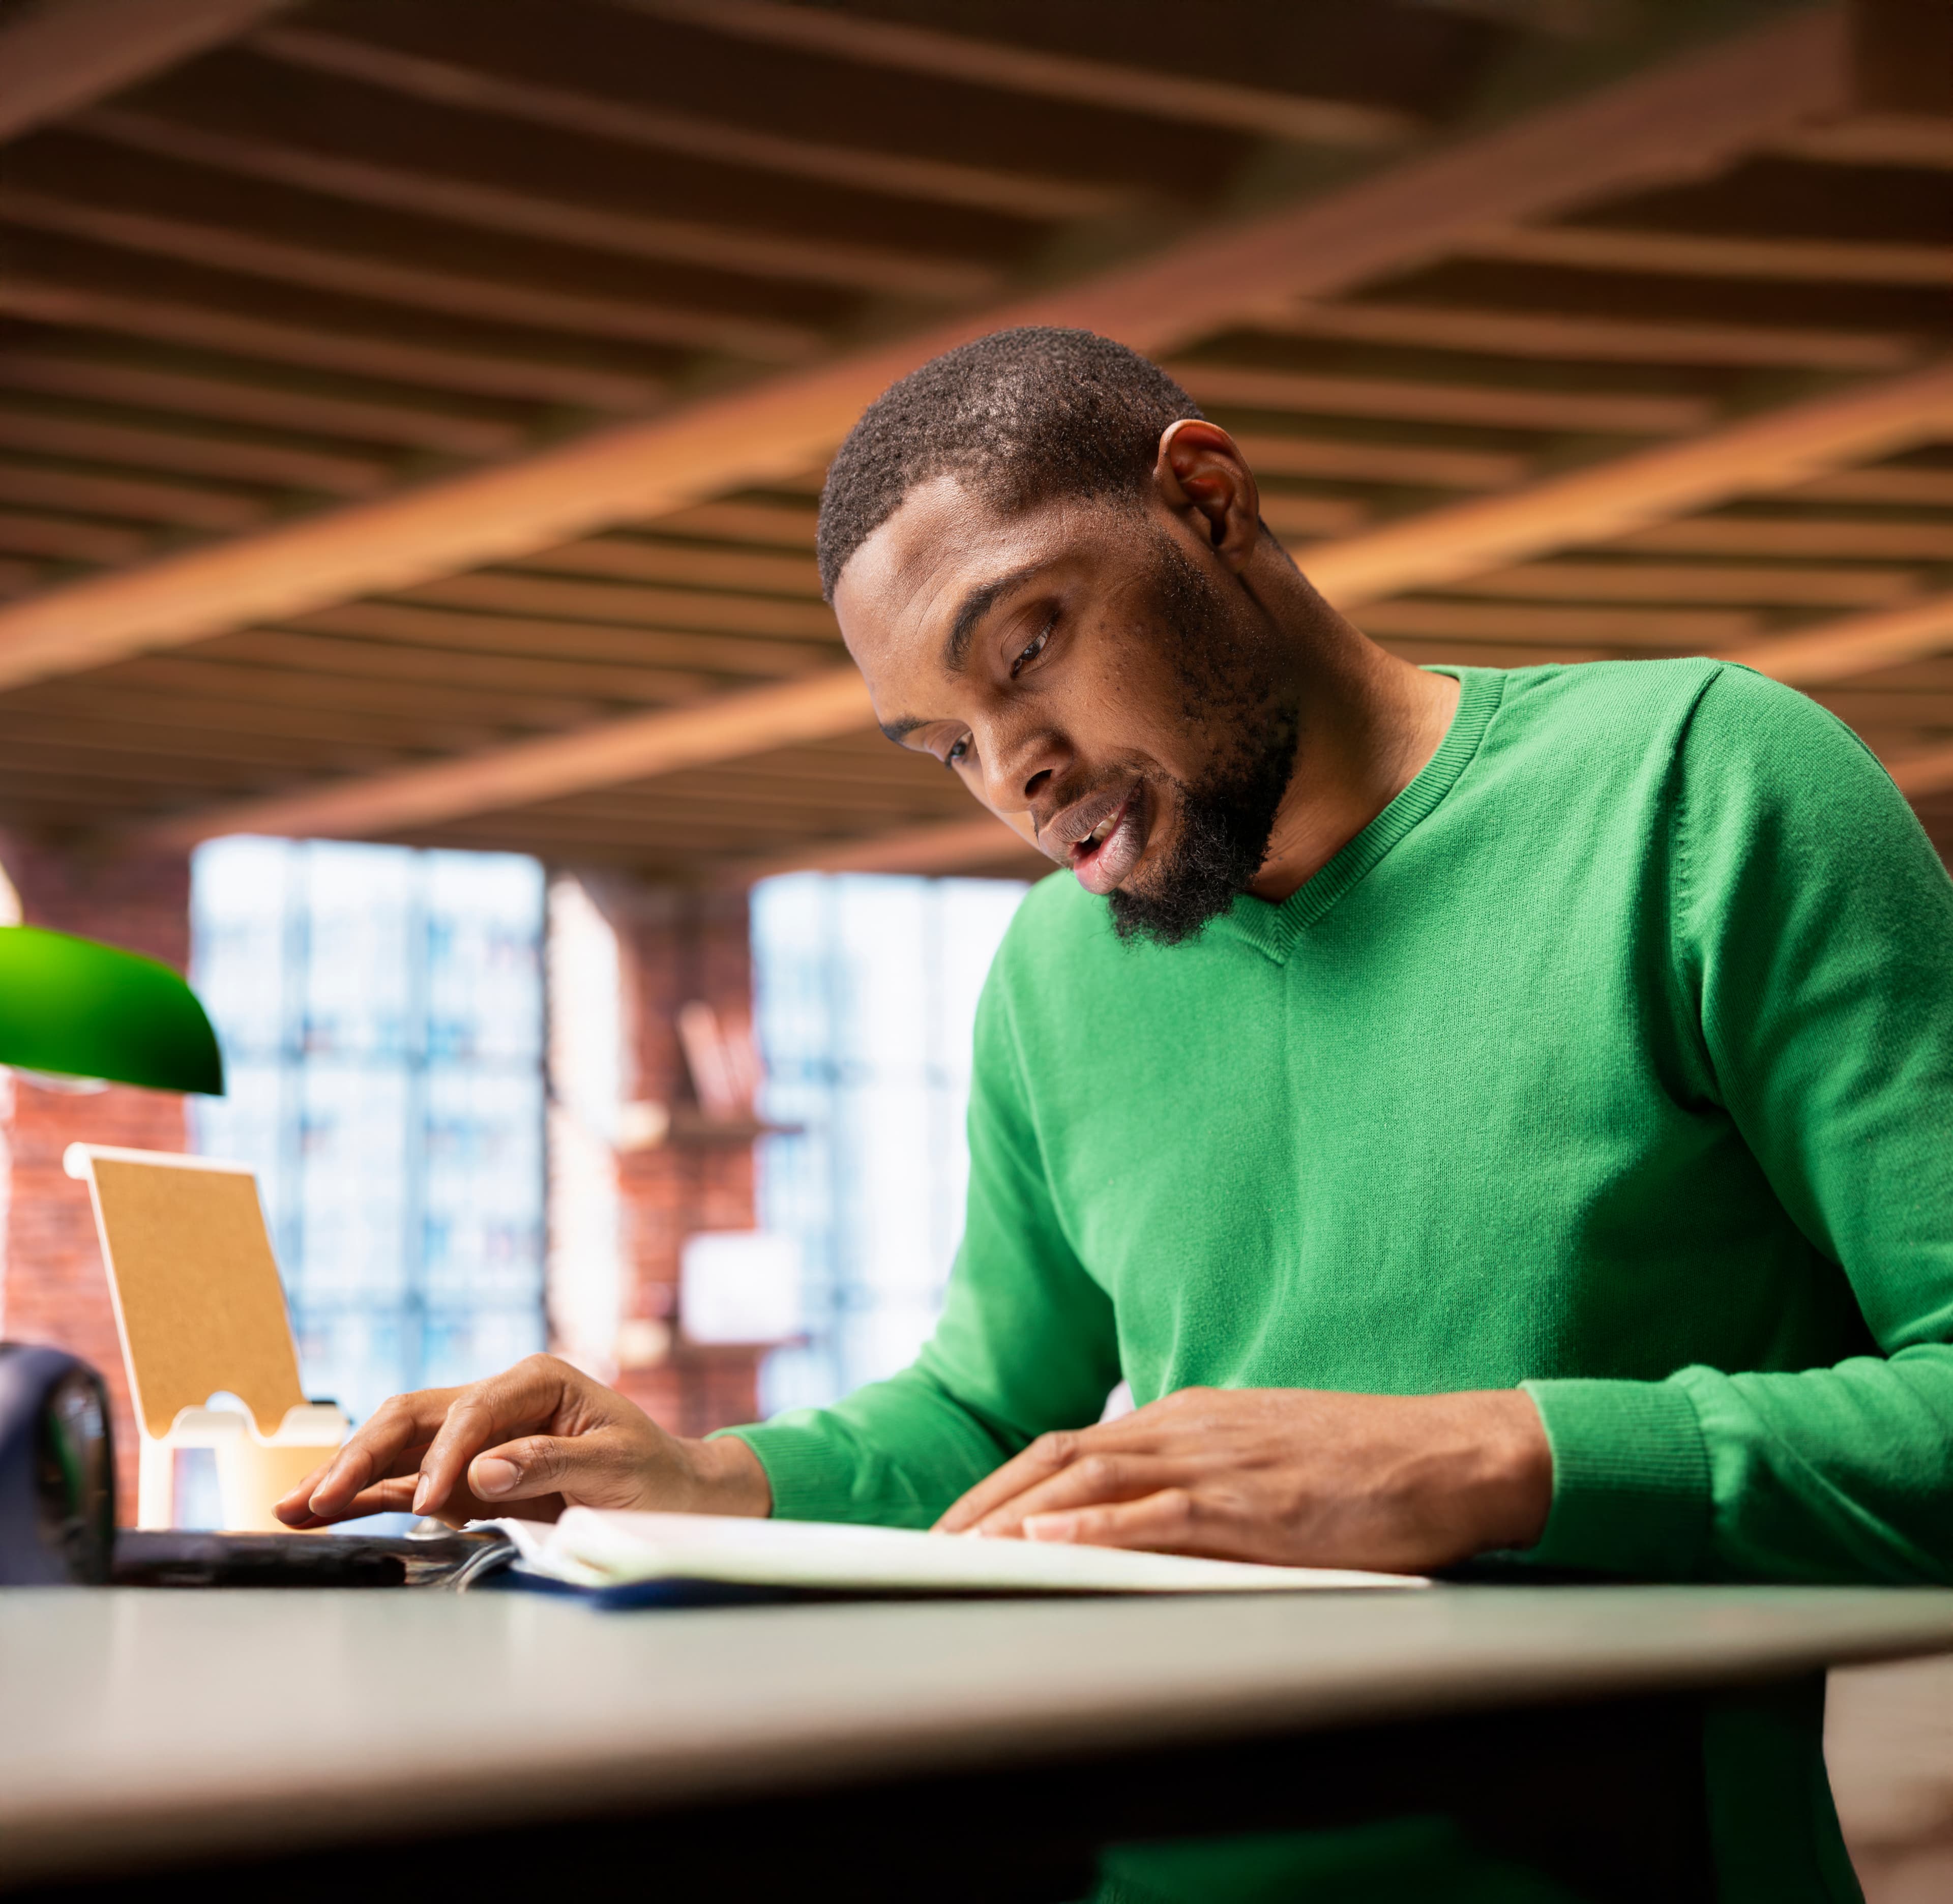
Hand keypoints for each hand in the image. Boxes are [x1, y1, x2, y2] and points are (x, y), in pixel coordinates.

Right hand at [274, 1353, 770, 1528]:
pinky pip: (408, 1482)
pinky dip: (366, 1497)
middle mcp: (499, 1399)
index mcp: (537, 1381)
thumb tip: (480, 1472)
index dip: (446, 1458)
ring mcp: (477, 1437)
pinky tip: (321, 1512)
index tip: (430, 1502)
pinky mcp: (467, 1475)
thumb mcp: (618, 1468)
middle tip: (317, 1497)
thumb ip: (549, 1464)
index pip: (471, 1413)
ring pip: (398, 1446)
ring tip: (292, 1507)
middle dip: (363, 1457)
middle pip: (414, 1418)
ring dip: (347, 1476)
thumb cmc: (655, 1478)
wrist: (676, 1497)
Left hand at [935, 1386, 1550, 1572]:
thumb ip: (1201, 1478)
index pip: (1072, 1444)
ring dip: (1018, 1514)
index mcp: (1189, 1417)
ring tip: (962, 1547)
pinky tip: (1049, 1539)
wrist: (1449, 1454)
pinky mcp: (1253, 1501)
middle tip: (930, 1543)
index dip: (1005, 1482)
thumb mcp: (1263, 1460)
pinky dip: (1096, 1524)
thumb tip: (1143, 1514)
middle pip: (1060, 1454)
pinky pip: (1159, 1511)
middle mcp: (1190, 1427)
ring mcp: (1219, 1460)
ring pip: (1094, 1477)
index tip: (958, 1521)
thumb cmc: (1365, 1467)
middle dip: (987, 1499)